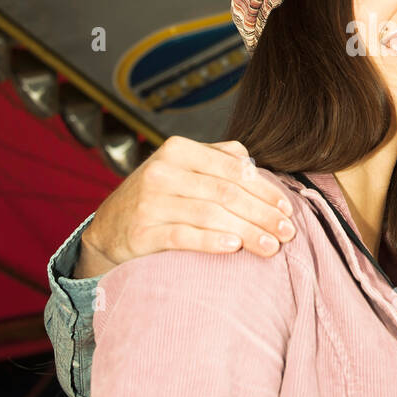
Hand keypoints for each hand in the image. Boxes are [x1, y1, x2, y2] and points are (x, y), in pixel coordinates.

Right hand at [73, 136, 294, 276]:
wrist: (109, 227)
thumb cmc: (160, 197)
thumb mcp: (183, 169)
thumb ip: (218, 160)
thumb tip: (256, 167)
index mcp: (178, 150)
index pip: (233, 169)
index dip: (264, 190)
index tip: (287, 209)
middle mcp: (162, 171)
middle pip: (226, 193)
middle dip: (262, 214)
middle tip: (288, 233)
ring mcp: (150, 201)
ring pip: (210, 214)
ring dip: (247, 232)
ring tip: (271, 246)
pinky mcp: (142, 231)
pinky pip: (183, 236)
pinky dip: (212, 241)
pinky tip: (235, 247)